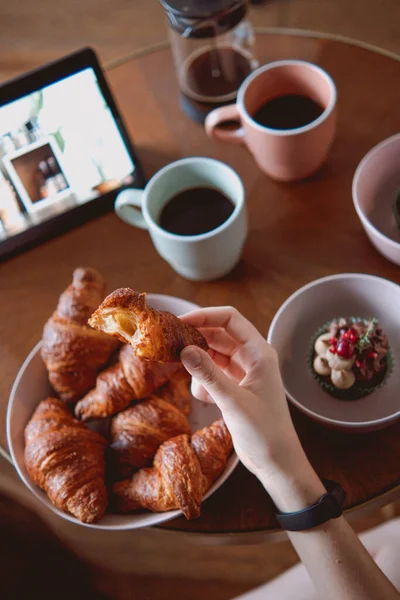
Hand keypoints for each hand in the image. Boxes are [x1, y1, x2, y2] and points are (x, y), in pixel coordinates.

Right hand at [180, 307, 314, 497]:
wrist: (276, 461)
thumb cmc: (264, 431)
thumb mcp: (233, 401)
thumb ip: (208, 374)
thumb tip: (184, 349)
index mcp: (259, 352)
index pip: (230, 319)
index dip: (204, 316)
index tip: (179, 321)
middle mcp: (251, 357)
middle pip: (217, 335)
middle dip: (196, 341)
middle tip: (171, 346)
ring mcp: (242, 372)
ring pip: (211, 356)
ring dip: (200, 368)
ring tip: (199, 386)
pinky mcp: (234, 387)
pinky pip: (211, 375)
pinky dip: (204, 385)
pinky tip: (210, 402)